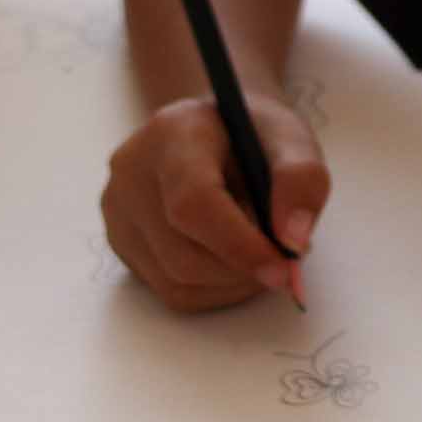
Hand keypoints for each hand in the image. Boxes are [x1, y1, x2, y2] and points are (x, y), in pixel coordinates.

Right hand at [101, 92, 328, 311]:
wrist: (215, 129)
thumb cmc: (253, 134)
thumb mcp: (291, 137)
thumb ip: (302, 179)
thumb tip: (292, 241)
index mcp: (173, 132)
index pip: (194, 203)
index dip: (239, 245)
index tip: (284, 265)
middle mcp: (132, 172)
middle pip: (184, 253)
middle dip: (244, 268)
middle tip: (285, 256)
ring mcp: (118, 210)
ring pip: (178, 281)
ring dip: (233, 283)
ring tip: (261, 250)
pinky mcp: (121, 242)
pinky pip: (171, 292)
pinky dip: (215, 290)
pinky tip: (235, 261)